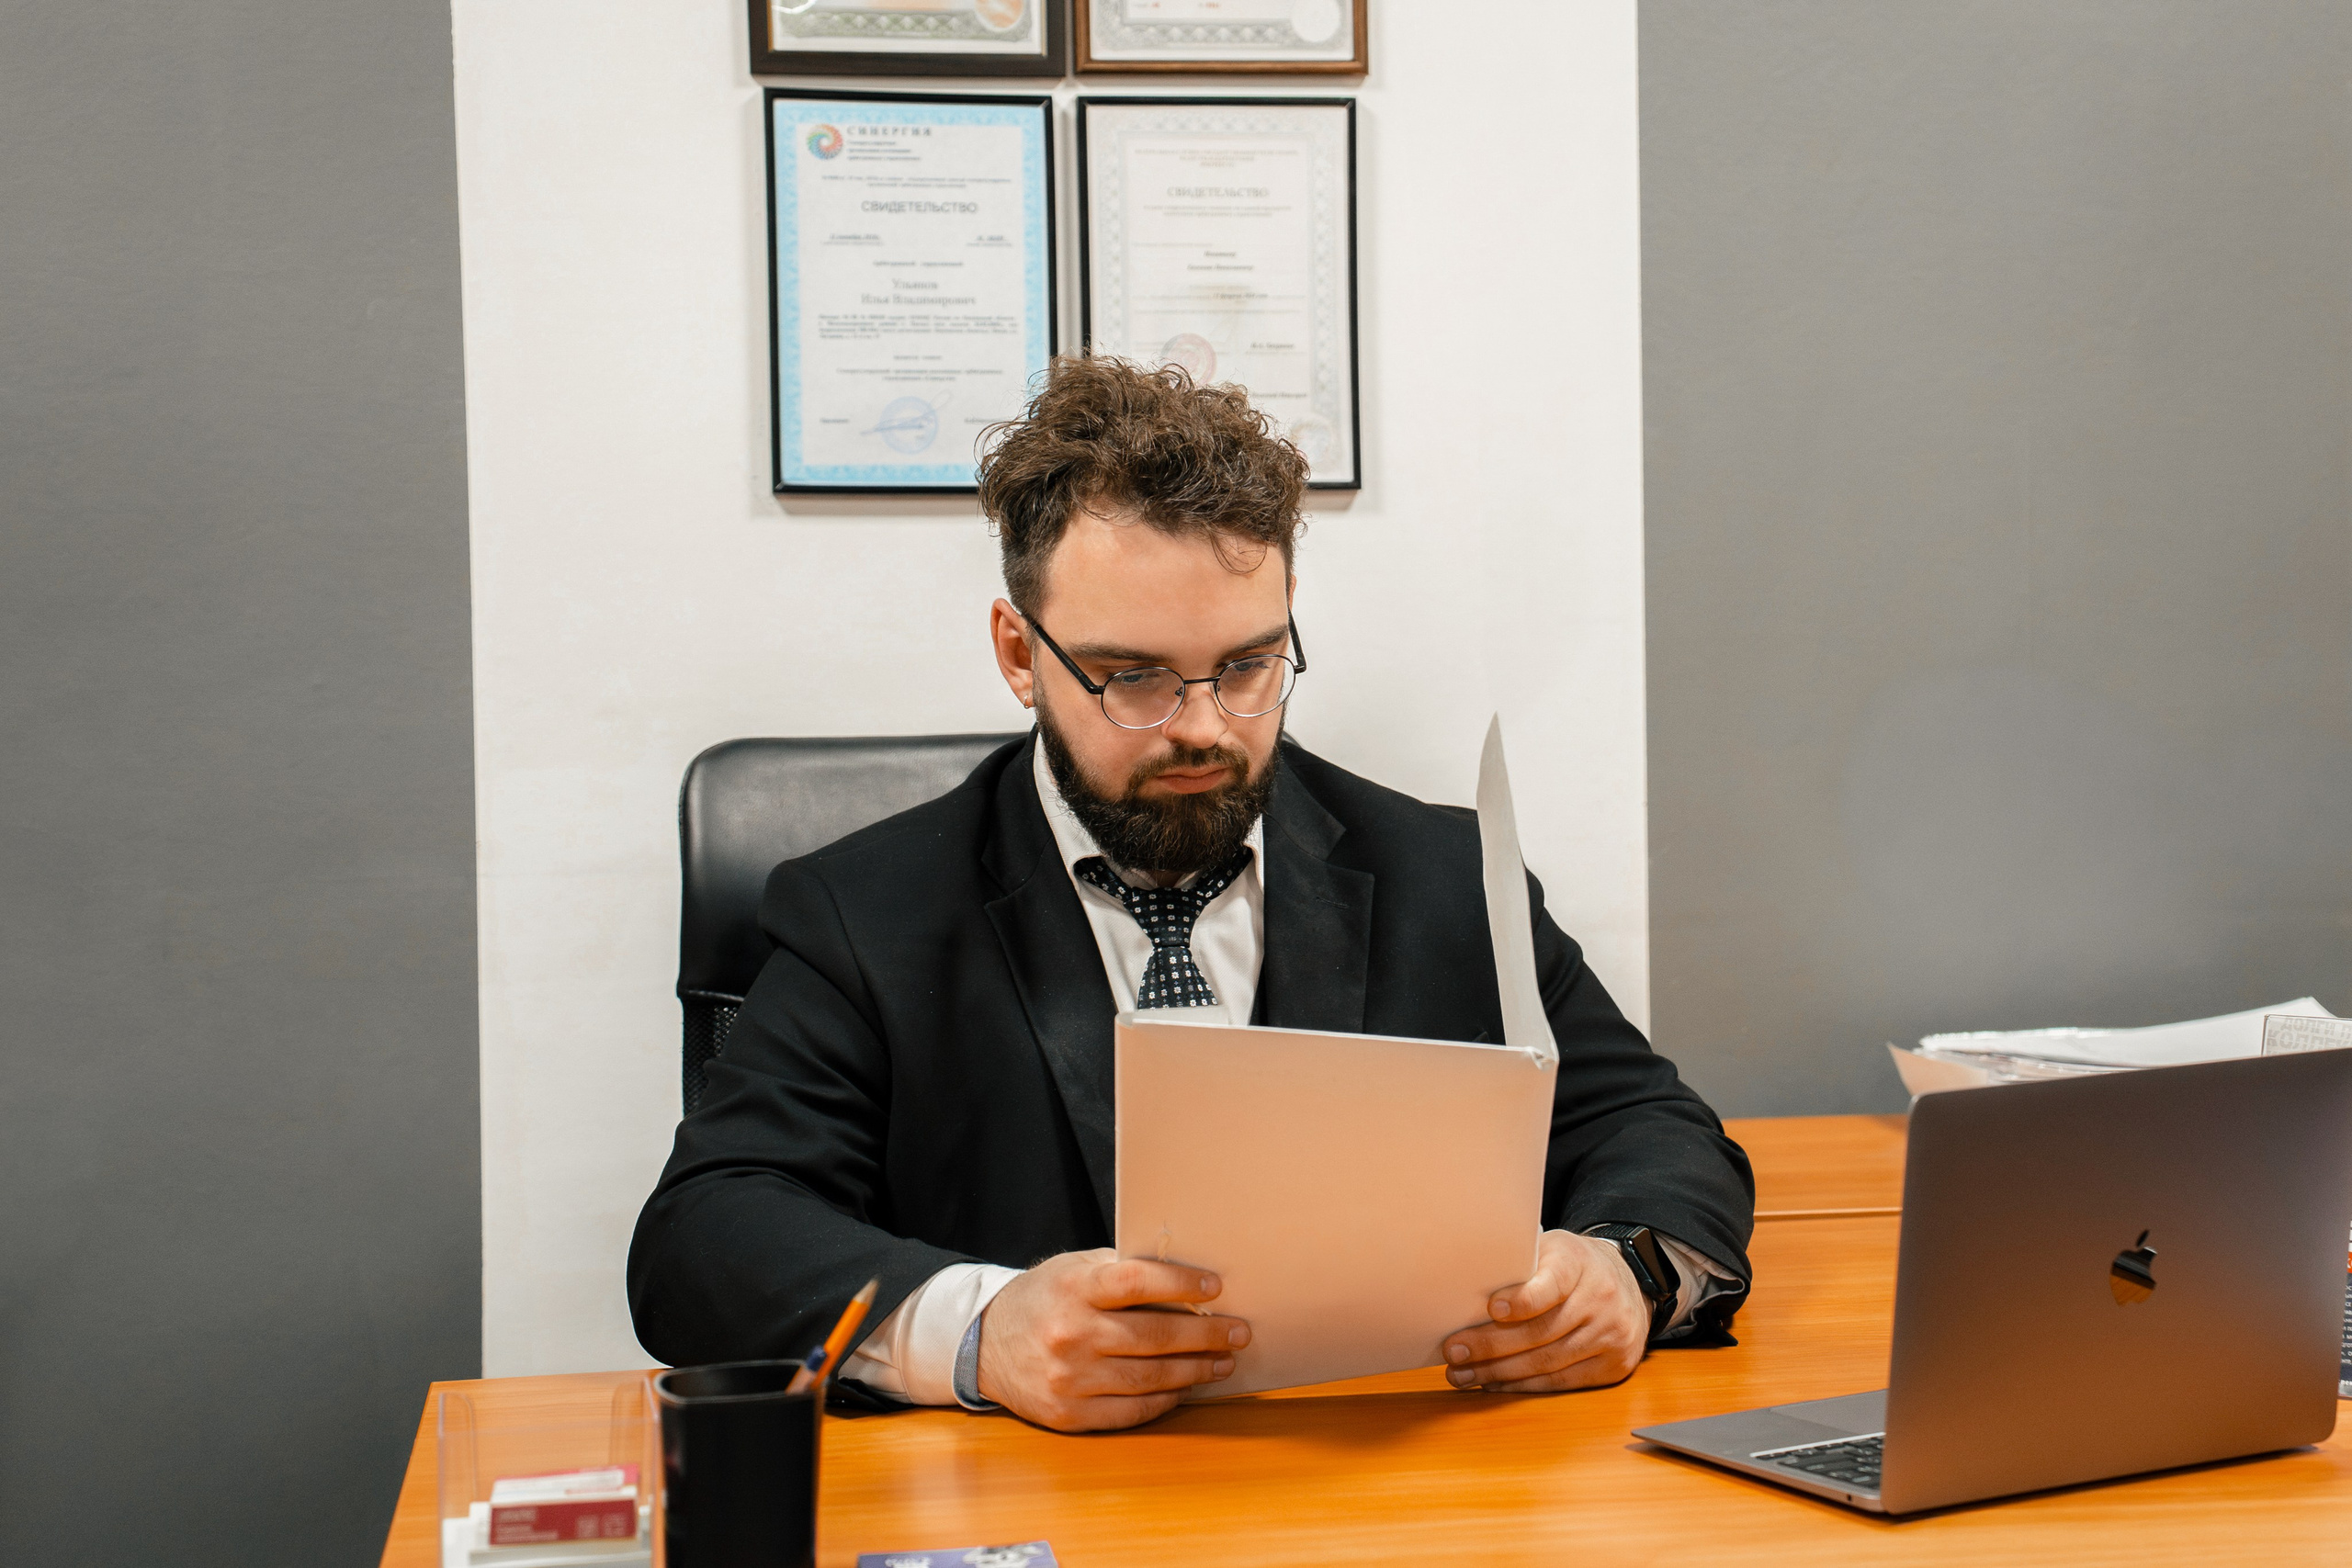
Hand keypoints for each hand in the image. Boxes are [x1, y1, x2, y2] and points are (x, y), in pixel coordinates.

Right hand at [975, 1248, 1250, 1431]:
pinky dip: (1164, 1400)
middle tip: (1237, 1331)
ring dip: (1194, 1371)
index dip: (1181, 1283)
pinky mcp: (1069, 1414)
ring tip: (1222, 1362)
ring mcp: (1069, 1378)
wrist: (984, 1345)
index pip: (1136, 1281)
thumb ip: (1121, 1271)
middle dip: (1205, 1334)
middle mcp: (1070, 1333)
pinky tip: (1185, 1388)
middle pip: (1153, 1336)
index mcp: (1073, 1288)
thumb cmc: (1043, 1299)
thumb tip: (1186, 1278)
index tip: (1216, 1286)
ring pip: (1149, 1377)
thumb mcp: (1073, 1269)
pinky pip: (1131, 1411)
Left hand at [1440, 1229, 1650, 1392]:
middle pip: (1542, 1331)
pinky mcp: (1614, 1365)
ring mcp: (1611, 1334)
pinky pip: (1561, 1382)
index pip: (1552, 1283)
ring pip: (1548, 1362)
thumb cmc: (1572, 1266)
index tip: (1492, 1308)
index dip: (1522, 1299)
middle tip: (1455, 1352)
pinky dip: (1524, 1386)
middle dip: (1492, 1346)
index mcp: (1578, 1262)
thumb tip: (1464, 1290)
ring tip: (1464, 1375)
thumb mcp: (1550, 1249)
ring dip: (1500, 1373)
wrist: (1628, 1282)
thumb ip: (1518, 1266)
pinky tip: (1496, 1384)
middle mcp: (1601, 1298)